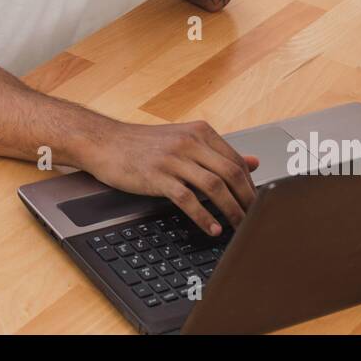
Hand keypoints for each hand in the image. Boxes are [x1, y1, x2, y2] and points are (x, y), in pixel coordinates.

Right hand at [79, 118, 259, 236]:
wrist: (104, 142)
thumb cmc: (143, 144)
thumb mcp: (184, 140)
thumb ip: (218, 152)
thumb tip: (254, 162)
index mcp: (200, 131)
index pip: (237, 160)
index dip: (251, 185)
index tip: (256, 203)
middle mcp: (189, 142)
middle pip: (231, 173)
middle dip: (248, 200)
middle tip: (256, 219)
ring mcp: (173, 158)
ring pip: (214, 187)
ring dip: (231, 211)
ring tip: (239, 227)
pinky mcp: (157, 176)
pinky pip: (188, 200)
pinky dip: (204, 217)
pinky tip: (212, 228)